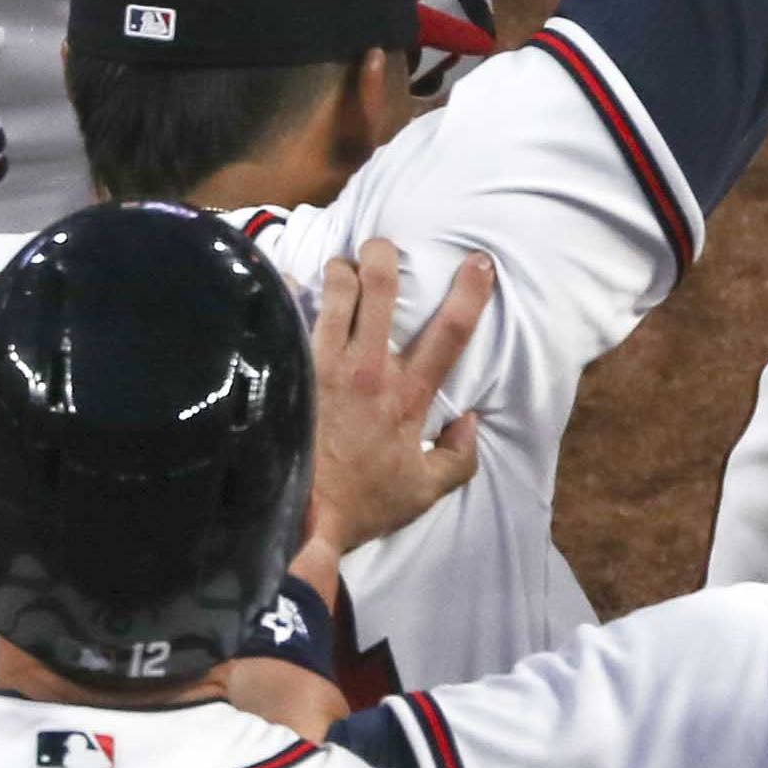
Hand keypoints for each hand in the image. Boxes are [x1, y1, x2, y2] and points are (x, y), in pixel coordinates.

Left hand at [309, 239, 494, 554]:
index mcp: (408, 397)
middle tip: (381, 247)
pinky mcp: (290, 370)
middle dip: (384, 255)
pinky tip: (288, 290)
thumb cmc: (360, 506)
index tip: (479, 261)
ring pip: (335, 292)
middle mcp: (368, 370)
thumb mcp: (423, 493)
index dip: (471, 292)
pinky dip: (289, 295)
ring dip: (340, 271)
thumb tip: (471, 421)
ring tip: (340, 271)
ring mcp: (325, 366)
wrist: (296, 520)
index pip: (451, 332)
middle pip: (381, 290)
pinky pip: (290, 316)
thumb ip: (459, 458)